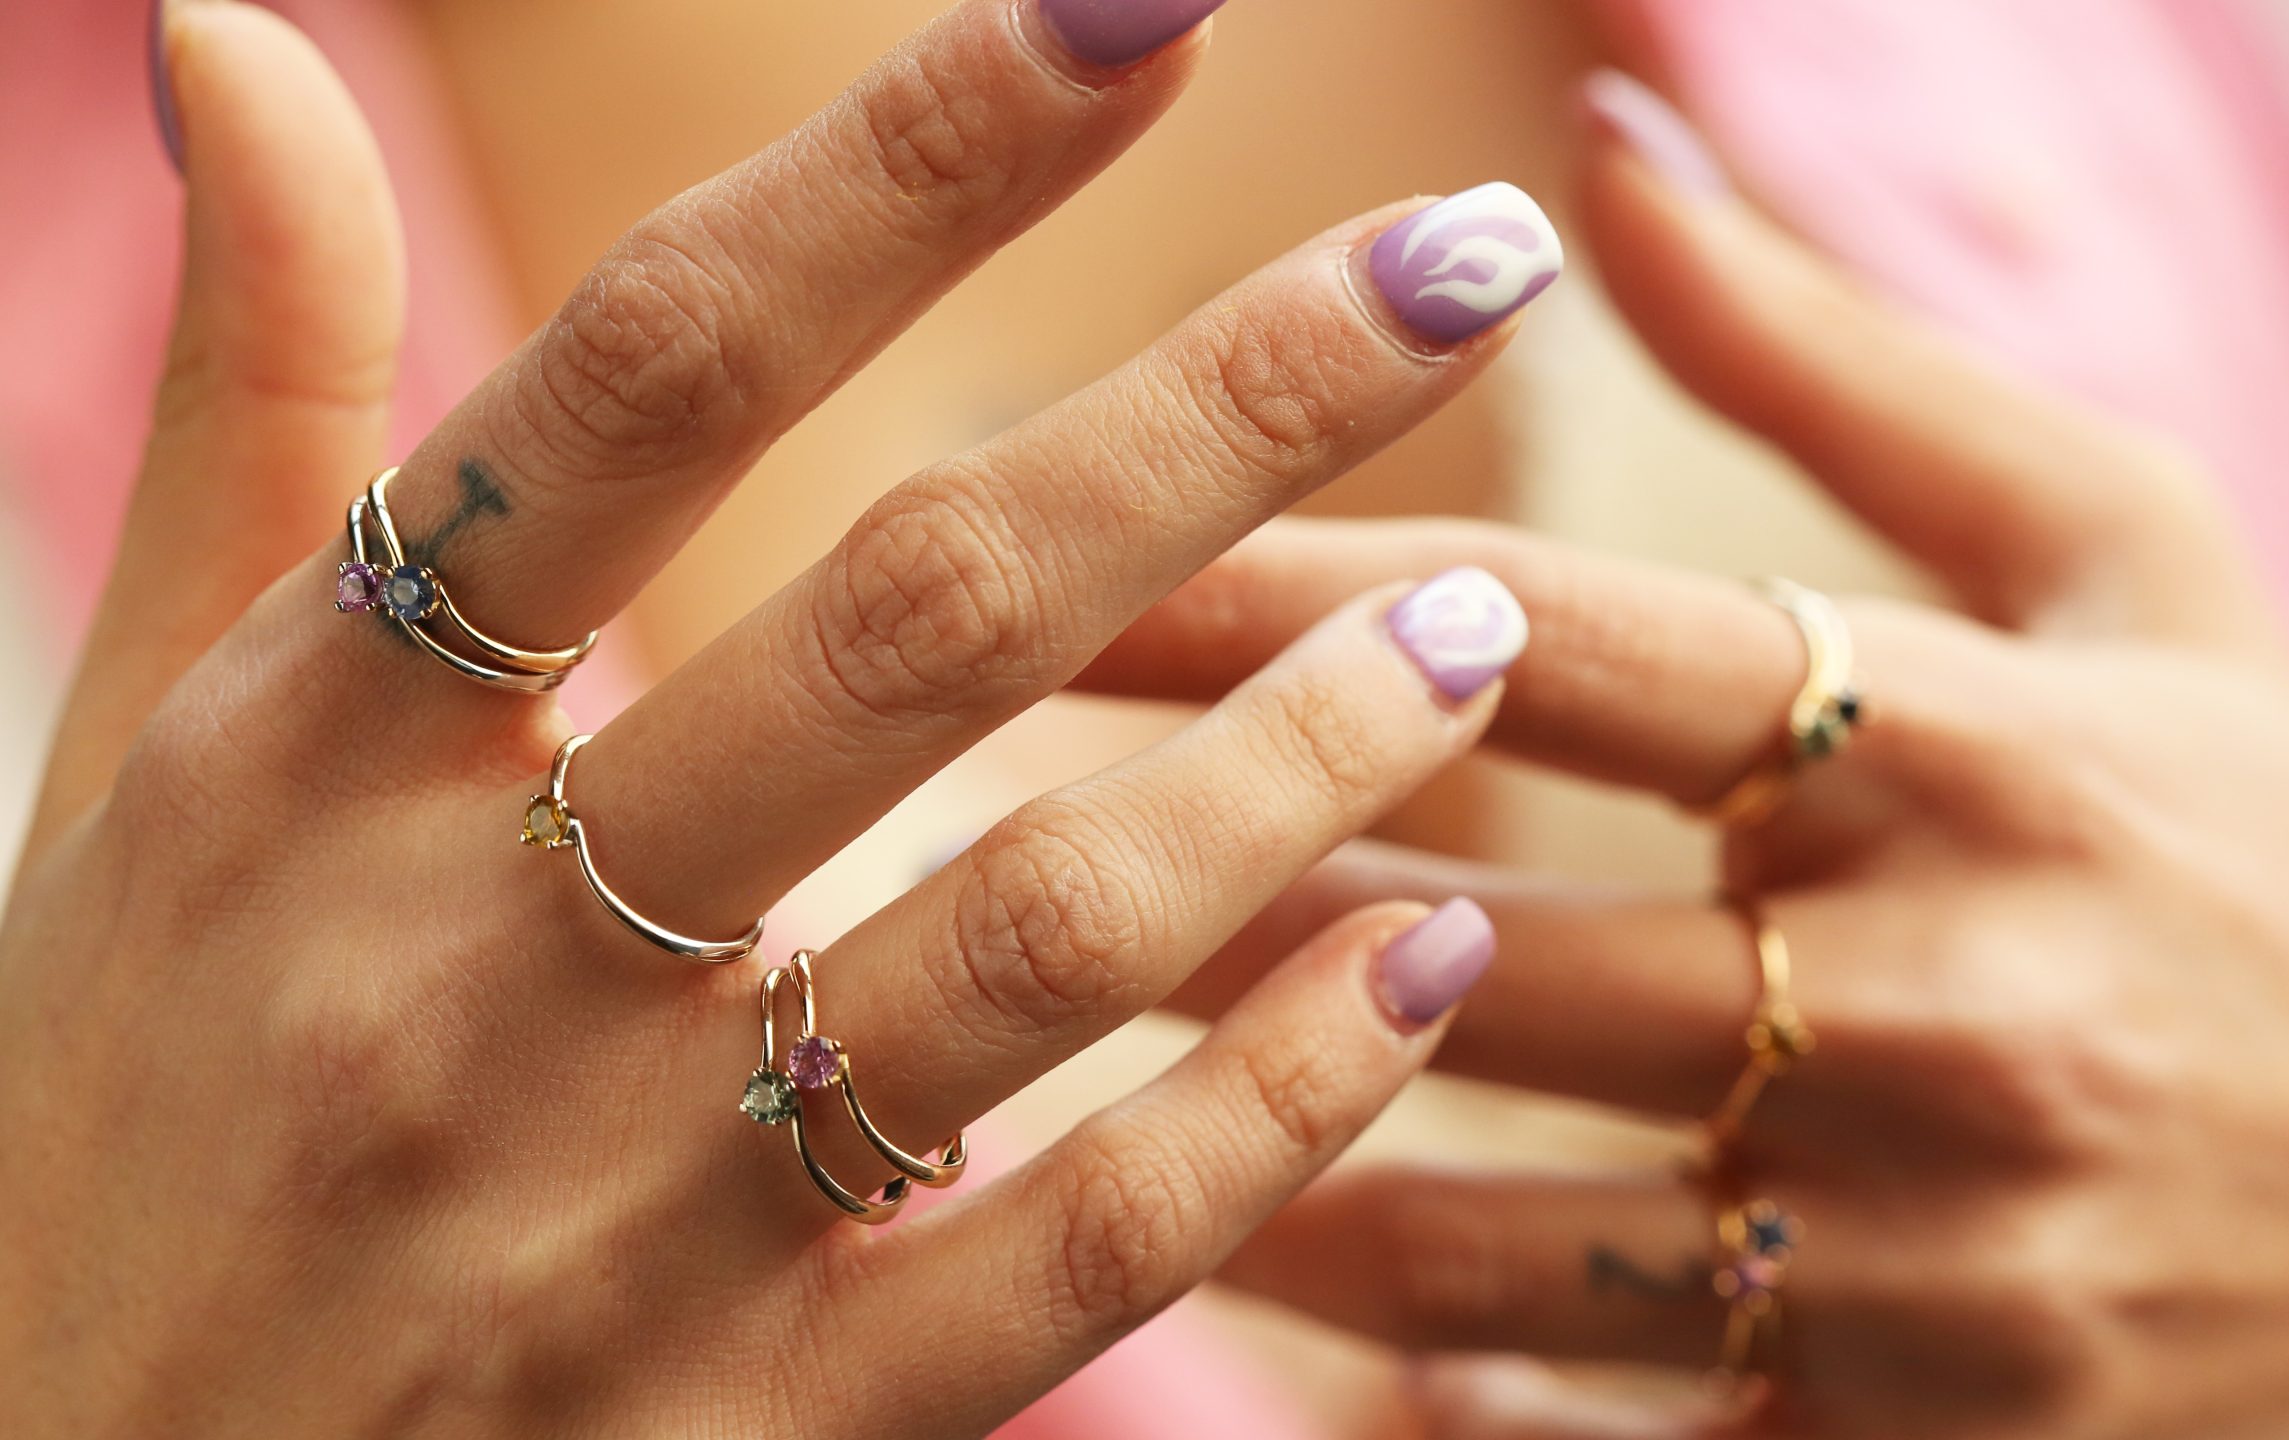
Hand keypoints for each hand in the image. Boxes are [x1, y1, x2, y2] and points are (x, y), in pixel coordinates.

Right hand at [0, 4, 1566, 1433]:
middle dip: (1224, 407)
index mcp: (303, 752)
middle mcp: (461, 968)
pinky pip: (1078, 1251)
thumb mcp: (135, 767)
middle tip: (1468, 260)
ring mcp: (615, 1224)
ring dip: (1302, 753)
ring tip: (1481, 614)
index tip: (1139, 0)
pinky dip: (1275, 1097)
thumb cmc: (115, 1120)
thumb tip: (239, 29)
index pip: (642, 374)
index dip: (905, 159)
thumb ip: (250, 415)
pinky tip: (1415, 956)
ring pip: (1041, 934)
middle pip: (915, 612)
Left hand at [1078, 72, 2288, 1438]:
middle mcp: (1943, 1010)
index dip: (1270, 584)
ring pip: (1464, 1208)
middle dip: (1174, 871)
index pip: (1557, 646)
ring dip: (1219, 1130)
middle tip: (938, 826)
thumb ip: (1846, 369)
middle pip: (1453, 930)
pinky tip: (1256, 1273)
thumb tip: (1599, 150)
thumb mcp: (2131, 573)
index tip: (1047, 548)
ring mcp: (1919, 1267)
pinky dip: (1405, 1364)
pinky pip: (1583, 1420)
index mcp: (1980, 757)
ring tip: (1025, 1051)